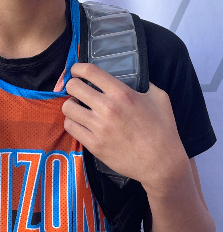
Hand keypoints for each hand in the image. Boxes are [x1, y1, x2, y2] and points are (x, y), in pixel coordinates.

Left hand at [62, 63, 187, 191]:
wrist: (162, 163)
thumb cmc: (163, 130)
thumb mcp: (160, 98)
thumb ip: (145, 84)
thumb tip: (134, 77)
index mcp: (122, 93)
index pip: (90, 71)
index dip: (78, 68)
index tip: (77, 71)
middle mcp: (107, 108)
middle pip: (73, 87)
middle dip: (72, 85)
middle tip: (77, 90)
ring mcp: (99, 127)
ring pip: (68, 108)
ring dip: (71, 105)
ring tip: (78, 108)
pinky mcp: (94, 145)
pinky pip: (70, 127)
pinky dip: (72, 122)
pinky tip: (80, 122)